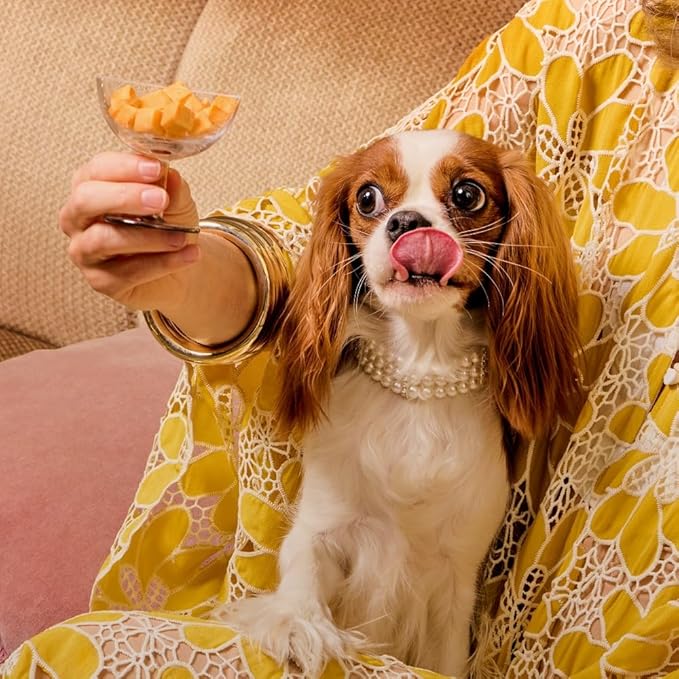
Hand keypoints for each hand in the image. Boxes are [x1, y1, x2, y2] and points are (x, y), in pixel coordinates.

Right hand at [59, 151, 200, 311]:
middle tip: (161, 199)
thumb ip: (172, 188)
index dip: (125, 167)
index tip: (156, 168)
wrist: (180, 269)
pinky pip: (127, 272)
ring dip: (147, 237)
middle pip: (85, 200)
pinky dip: (163, 263)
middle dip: (124, 197)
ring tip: (181, 237)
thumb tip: (169, 174)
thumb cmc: (168, 227)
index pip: (96, 169)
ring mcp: (84, 252)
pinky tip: (189, 255)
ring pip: (103, 239)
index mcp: (90, 187)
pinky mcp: (100, 281)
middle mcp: (77, 218)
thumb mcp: (176, 203)